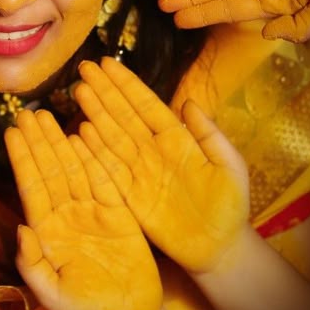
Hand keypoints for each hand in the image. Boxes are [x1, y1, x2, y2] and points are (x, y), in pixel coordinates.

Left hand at [5, 108, 161, 309]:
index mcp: (47, 232)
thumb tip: (19, 228)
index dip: (22, 159)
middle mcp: (66, 215)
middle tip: (25, 111)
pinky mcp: (118, 212)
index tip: (11, 132)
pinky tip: (82, 135)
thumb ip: (32, 264)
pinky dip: (93, 157)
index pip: (31, 188)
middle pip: (49, 171)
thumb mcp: (51, 293)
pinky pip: (104, 179)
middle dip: (38, 141)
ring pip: (73, 169)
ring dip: (60, 142)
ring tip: (46, 114)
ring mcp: (92, 211)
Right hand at [74, 59, 248, 272]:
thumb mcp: (229, 165)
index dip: (127, 84)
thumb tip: (189, 102)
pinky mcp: (129, 197)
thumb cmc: (230, 204)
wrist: (220, 247)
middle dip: (104, 91)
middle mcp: (152, 150)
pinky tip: (79, 134)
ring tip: (79, 90)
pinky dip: (93, 153)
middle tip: (84, 67)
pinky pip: (108, 171)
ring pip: (112, 137)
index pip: (146, 105)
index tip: (107, 63)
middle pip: (123, 115)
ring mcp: (138, 172)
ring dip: (95, 114)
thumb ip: (209, 134)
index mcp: (176, 139)